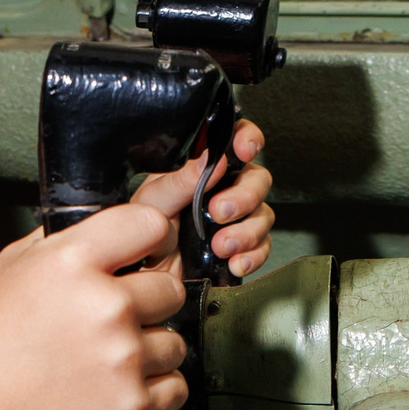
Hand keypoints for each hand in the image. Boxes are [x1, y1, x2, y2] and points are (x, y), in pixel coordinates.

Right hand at [0, 203, 190, 409]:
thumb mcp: (11, 267)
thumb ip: (66, 240)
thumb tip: (118, 225)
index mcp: (71, 261)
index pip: (151, 224)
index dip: (151, 240)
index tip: (144, 254)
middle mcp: (104, 304)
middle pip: (172, 287)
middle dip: (148, 302)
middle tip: (108, 320)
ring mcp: (122, 355)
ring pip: (176, 341)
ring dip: (150, 350)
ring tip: (102, 359)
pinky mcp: (132, 402)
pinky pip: (175, 387)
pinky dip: (153, 390)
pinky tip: (113, 386)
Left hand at [128, 118, 275, 277]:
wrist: (145, 271)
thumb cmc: (145, 228)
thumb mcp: (154, 200)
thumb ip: (181, 179)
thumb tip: (211, 157)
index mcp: (205, 168)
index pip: (236, 141)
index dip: (248, 138)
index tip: (245, 150)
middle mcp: (225, 188)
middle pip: (258, 180)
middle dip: (245, 196)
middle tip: (219, 211)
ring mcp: (236, 218)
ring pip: (263, 215)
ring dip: (247, 232)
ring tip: (220, 246)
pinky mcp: (241, 247)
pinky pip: (262, 247)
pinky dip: (252, 256)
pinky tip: (234, 261)